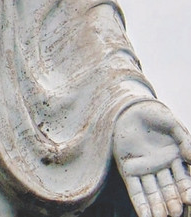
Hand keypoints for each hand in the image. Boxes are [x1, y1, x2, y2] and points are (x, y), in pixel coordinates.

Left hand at [113, 100, 190, 216]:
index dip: (185, 189)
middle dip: (172, 201)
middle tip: (176, 212)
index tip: (189, 199)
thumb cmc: (153, 113)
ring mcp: (144, 169)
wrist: (128, 106)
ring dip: (157, 207)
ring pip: (153, 193)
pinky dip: (140, 204)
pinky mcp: (128, 170)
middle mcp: (160, 167)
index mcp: (174, 158)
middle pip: (168, 189)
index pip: (182, 179)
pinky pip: (135, 190)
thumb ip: (184, 139)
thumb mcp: (172, 123)